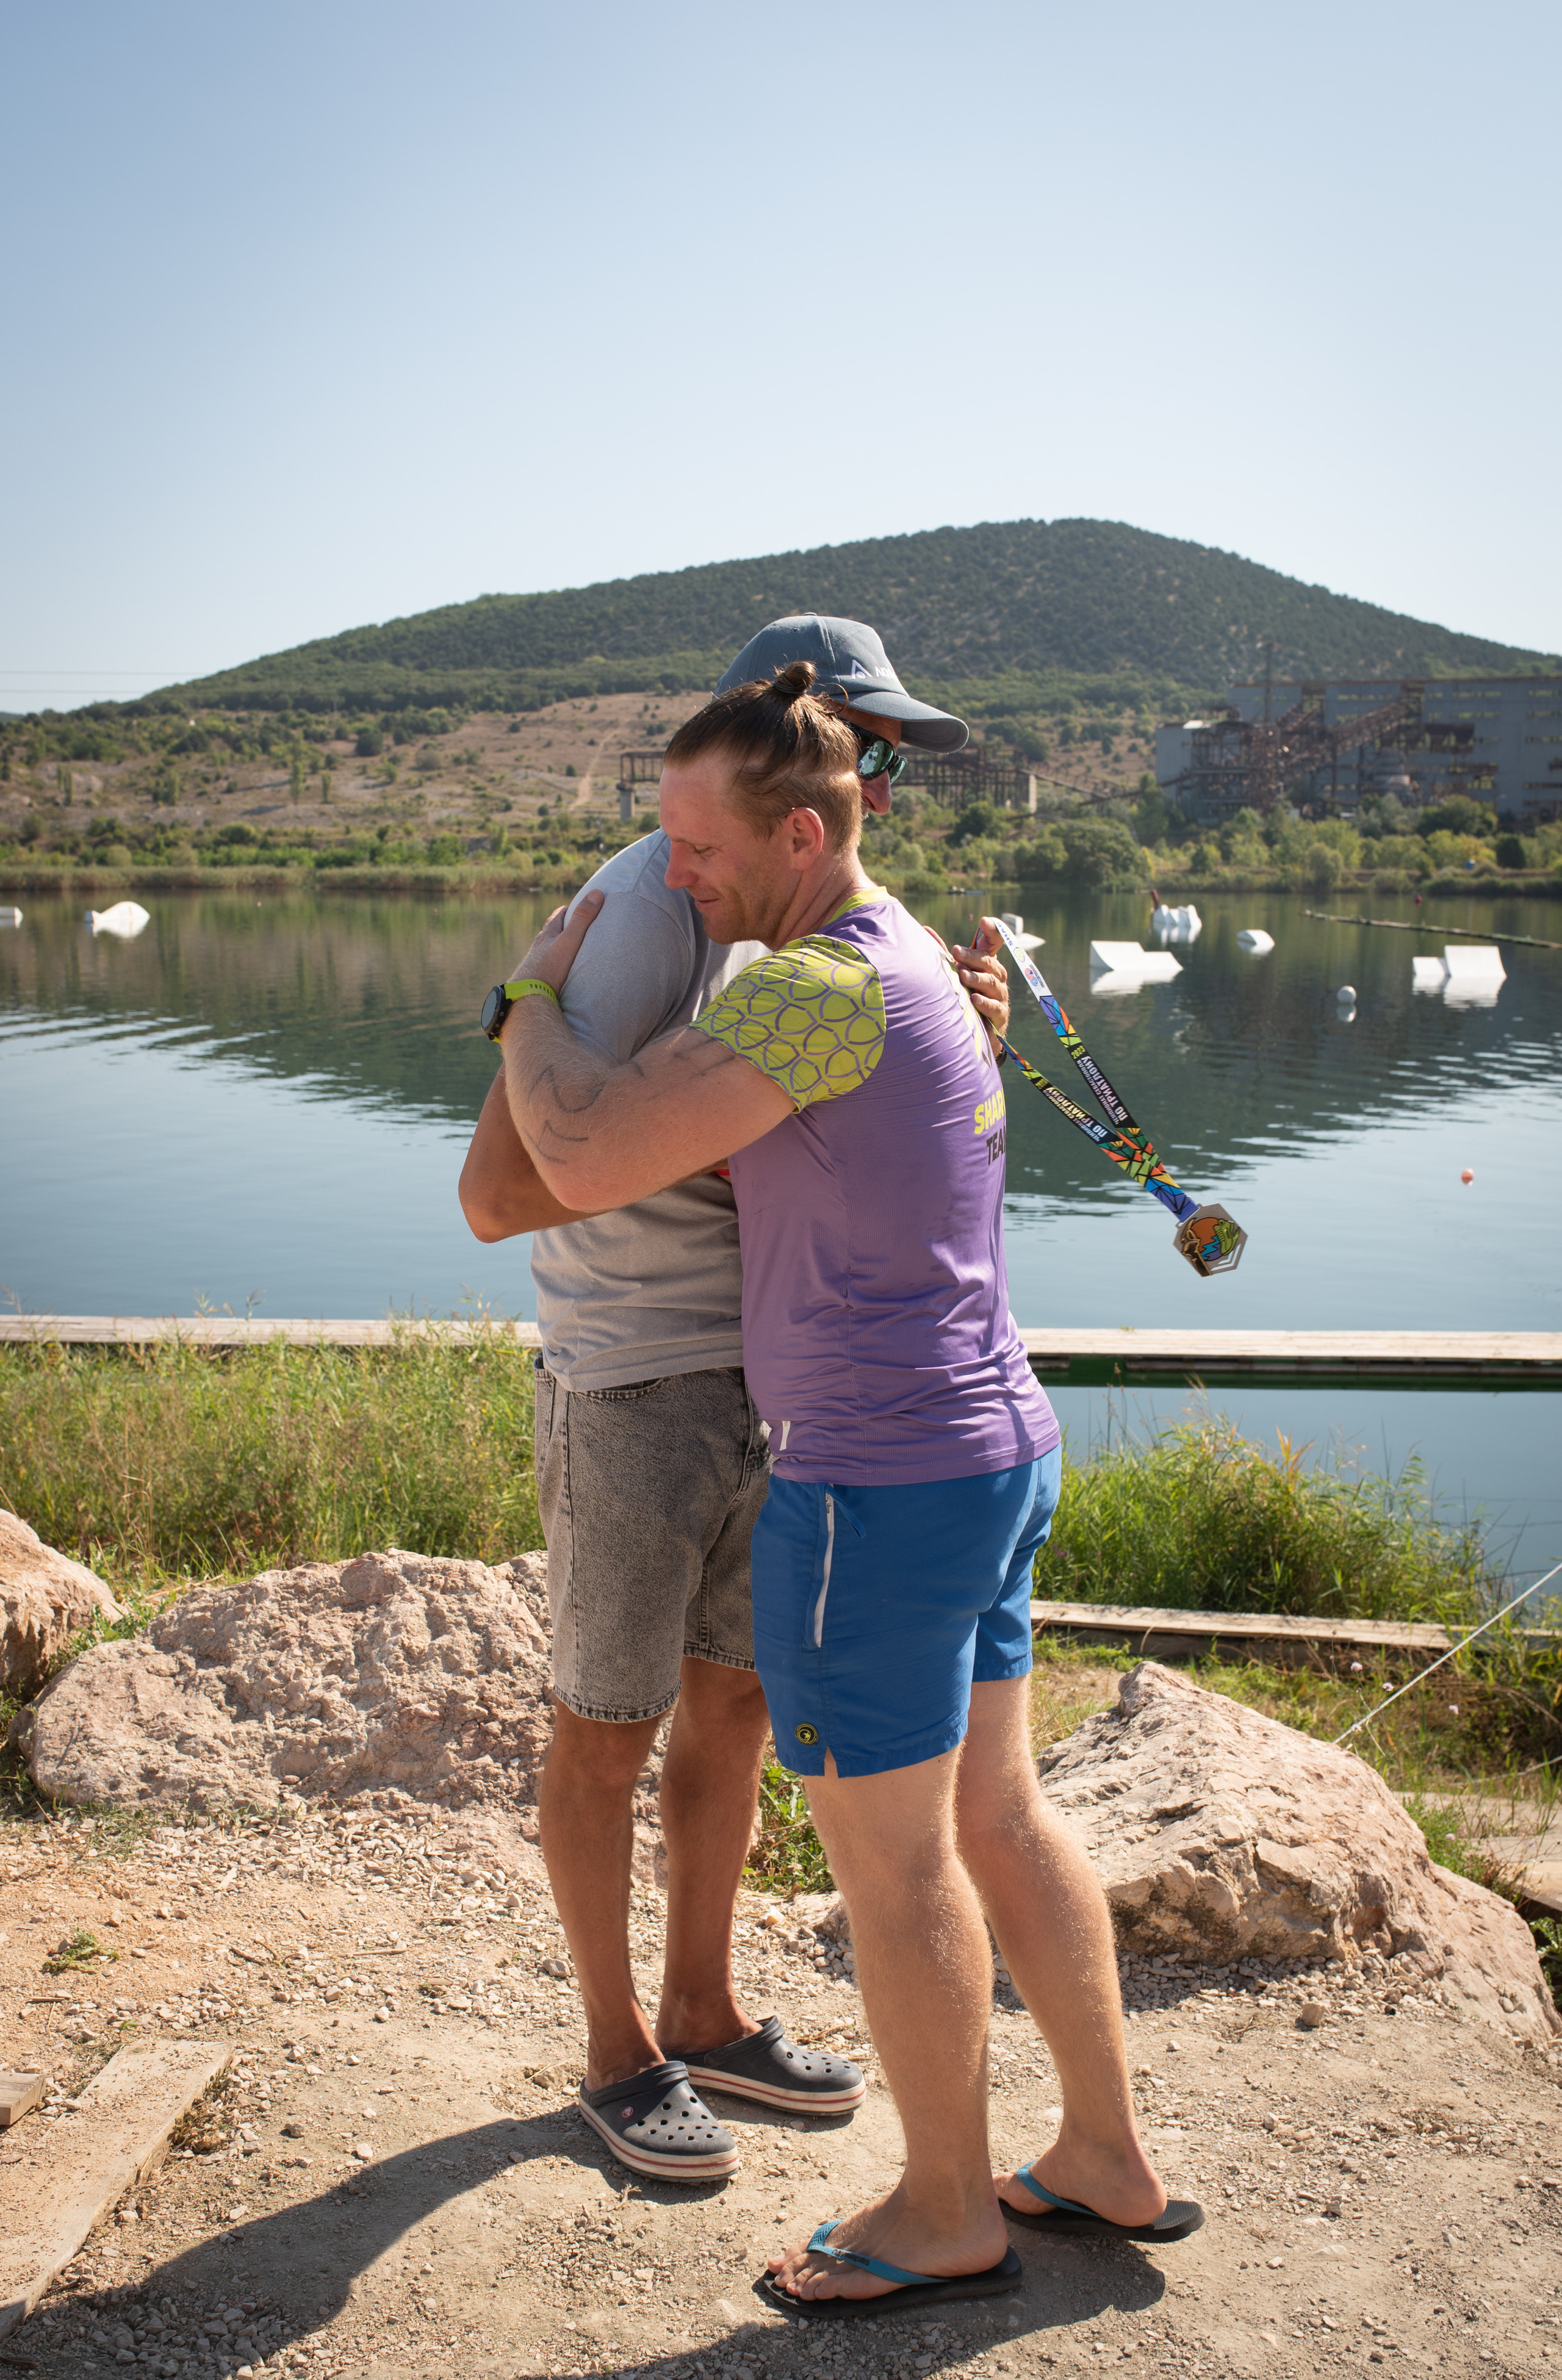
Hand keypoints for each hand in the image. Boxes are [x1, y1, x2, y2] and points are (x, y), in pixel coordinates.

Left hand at [505, 888, 604, 1001]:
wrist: (528, 995)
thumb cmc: (550, 967)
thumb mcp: (570, 941)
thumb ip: (582, 919)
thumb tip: (596, 893)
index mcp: (547, 936)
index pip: (555, 919)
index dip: (562, 912)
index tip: (566, 907)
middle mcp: (538, 948)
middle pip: (546, 933)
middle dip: (554, 928)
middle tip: (561, 924)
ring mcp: (533, 964)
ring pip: (542, 951)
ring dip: (549, 947)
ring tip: (556, 948)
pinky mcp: (532, 979)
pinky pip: (541, 968)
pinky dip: (547, 965)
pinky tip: (549, 971)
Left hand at [952, 917, 1009, 1045]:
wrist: (975, 1030)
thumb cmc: (964, 996)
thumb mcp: (954, 973)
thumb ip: (943, 953)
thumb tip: (925, 929)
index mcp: (987, 964)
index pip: (993, 944)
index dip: (992, 932)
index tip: (983, 921)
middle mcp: (996, 977)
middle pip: (989, 962)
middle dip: (973, 957)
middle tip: (957, 951)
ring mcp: (1000, 996)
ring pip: (992, 983)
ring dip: (977, 978)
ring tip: (963, 975)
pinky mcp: (1000, 1015)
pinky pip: (995, 1007)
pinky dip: (985, 1003)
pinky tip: (974, 1000)